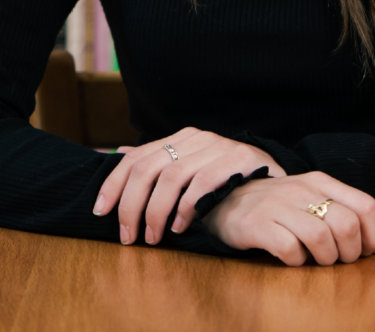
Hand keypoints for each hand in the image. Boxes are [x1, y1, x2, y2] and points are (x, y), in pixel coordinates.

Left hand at [92, 127, 285, 244]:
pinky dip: (187, 208)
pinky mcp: (239, 158)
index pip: (136, 157)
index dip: (114, 184)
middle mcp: (197, 137)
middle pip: (149, 168)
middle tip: (128, 237)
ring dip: (156, 212)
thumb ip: (158, 163)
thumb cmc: (227, 182)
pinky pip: (203, 183)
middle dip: (131, 206)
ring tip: (153, 237)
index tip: (99, 212)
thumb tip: (119, 154)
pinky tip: (182, 227)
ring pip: (172, 177)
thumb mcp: (190, 170)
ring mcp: (219, 145)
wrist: (275, 181)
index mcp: (181, 138)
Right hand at [201, 171, 374, 265]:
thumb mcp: (315, 202)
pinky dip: (296, 261)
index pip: (366, 205)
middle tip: (337, 259)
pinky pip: (289, 249)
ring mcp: (279, 205)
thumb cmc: (280, 206)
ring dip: (324, 259)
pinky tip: (292, 257)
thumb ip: (350, 217)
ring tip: (315, 259)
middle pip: (347, 226)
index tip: (367, 251)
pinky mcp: (257, 224)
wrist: (229, 198)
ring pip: (321, 238)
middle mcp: (303, 188)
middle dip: (349, 253)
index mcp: (321, 181)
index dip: (374, 235)